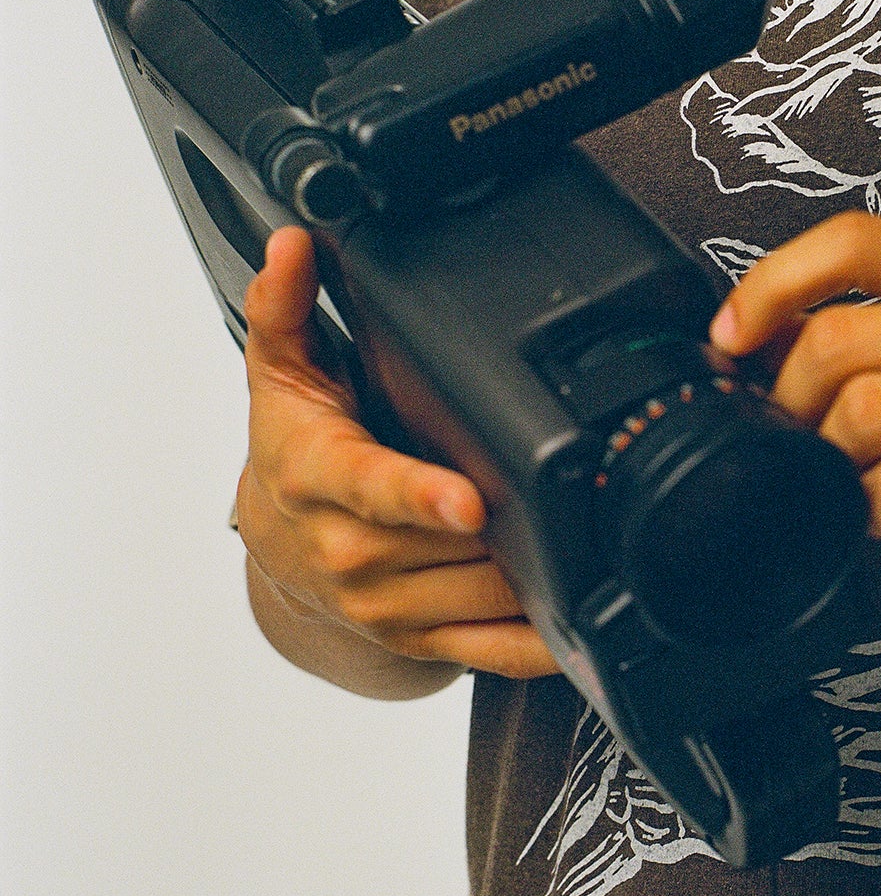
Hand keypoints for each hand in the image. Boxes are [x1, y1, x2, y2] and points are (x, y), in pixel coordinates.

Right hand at [237, 227, 557, 680]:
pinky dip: (547, 639)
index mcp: (320, 481)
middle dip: (514, 513)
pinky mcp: (423, 641)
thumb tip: (296, 243)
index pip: (375, 489)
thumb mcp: (280, 373)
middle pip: (456, 540)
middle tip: (563, 482)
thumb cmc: (291, 451)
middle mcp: (351, 554)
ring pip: (488, 591)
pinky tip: (586, 611)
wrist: (280, 548)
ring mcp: (390, 606)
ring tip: (582, 527)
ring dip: (542, 564)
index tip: (469, 499)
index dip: (423, 496)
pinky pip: (498, 652)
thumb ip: (287, 306)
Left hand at [711, 213, 880, 620]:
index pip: (857, 241)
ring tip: (838, 480)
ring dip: (823, 460)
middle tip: (792, 439)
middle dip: (785, 400)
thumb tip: (785, 342)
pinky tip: (878, 518)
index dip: (772, 285)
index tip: (733, 338)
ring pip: (867, 413)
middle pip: (842, 339)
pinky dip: (866, 510)